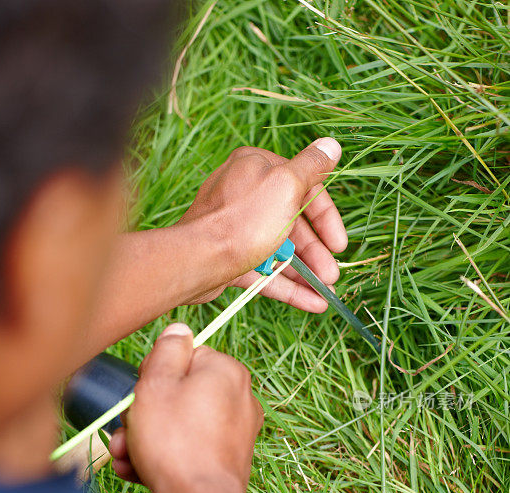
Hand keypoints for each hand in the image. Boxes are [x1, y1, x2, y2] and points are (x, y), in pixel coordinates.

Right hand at [109, 323, 302, 492]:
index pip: (185, 356)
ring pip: (179, 425)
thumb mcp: (156, 383)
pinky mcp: (226, 462)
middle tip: (127, 429)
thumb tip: (179, 330)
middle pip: (180, 393)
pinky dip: (163, 458)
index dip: (155, 374)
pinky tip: (138, 472)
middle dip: (145, 413)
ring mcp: (235, 433)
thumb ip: (166, 350)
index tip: (141, 393)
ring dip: (147, 438)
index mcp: (227, 372)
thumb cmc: (174, 440)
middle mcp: (240, 399)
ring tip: (127, 455)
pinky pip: (188, 450)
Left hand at [180, 138, 346, 312]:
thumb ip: (311, 166)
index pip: (304, 188)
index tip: (339, 244)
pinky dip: (288, 285)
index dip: (326, 218)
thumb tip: (331, 144)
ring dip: (306, 271)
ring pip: (280, 250)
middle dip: (316, 252)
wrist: (197, 260)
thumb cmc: (243, 220)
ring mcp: (236, 227)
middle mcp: (245, 193)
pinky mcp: (230, 257)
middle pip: (293, 223)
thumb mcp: (285, 185)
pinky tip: (312, 302)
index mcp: (257, 168)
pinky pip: (265, 270)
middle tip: (332, 275)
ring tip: (326, 292)